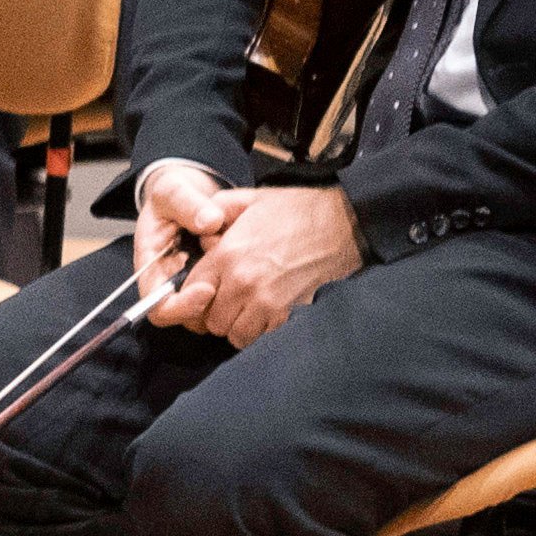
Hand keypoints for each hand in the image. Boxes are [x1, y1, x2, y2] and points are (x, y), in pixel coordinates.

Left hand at [144, 175, 362, 343]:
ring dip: (238, 326)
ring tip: (247, 309)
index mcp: (227, 254)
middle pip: (211, 320)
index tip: (209, 288)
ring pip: (234, 335)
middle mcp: (242, 282)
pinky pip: (262, 336)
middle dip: (217, 313)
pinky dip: (262, 330)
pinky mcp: (289, 312)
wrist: (344, 222)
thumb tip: (201, 228)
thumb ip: (217, 209)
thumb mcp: (249, 198)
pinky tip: (267, 312)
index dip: (196, 293)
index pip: (191, 292)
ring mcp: (266, 301)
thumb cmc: (297, 209)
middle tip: (229, 301)